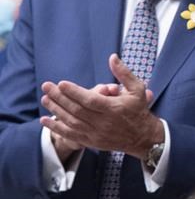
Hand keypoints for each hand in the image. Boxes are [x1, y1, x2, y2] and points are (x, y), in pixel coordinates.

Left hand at [40, 54, 161, 159]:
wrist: (144, 138)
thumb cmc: (139, 110)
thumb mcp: (137, 90)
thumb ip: (123, 73)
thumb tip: (112, 57)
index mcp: (115, 109)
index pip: (91, 100)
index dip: (75, 92)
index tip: (61, 83)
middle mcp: (104, 123)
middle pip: (77, 110)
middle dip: (60, 98)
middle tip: (46, 86)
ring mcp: (97, 133)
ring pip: (72, 121)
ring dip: (56, 110)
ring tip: (45, 99)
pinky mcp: (92, 142)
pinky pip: (71, 135)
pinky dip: (57, 128)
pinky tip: (45, 120)